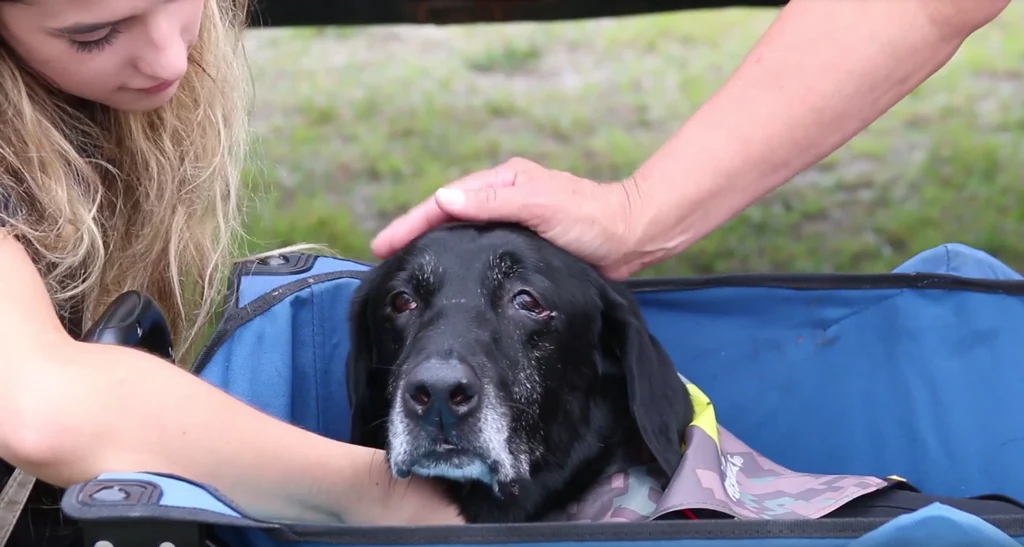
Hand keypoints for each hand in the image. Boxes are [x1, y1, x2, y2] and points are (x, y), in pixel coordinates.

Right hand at [370, 158, 647, 279]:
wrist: (631, 237)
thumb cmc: (592, 220)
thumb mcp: (543, 205)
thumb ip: (495, 200)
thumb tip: (445, 197)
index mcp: (504, 181)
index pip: (445, 200)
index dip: (411, 221)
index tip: (383, 243)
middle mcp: (504, 196)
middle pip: (446, 213)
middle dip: (413, 231)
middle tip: (383, 255)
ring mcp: (511, 218)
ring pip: (460, 230)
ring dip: (432, 243)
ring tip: (404, 264)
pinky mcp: (521, 241)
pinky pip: (478, 245)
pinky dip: (456, 255)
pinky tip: (446, 271)